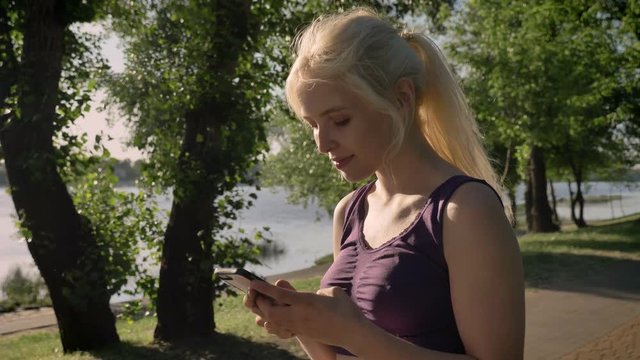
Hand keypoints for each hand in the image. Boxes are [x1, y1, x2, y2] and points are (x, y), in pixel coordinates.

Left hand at [249, 280, 368, 348]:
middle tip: (259, 296)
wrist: (353, 333)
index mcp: (306, 302)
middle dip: (261, 304)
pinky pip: (283, 328)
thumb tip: (315, 294)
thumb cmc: (347, 310)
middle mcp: (300, 315)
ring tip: (265, 305)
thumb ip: (320, 291)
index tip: (253, 283)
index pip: (279, 295)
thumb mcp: (333, 292)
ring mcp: (300, 326)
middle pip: (271, 312)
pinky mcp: (304, 333)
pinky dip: (276, 321)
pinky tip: (276, 316)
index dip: (264, 288)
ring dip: (267, 313)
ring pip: (275, 322)